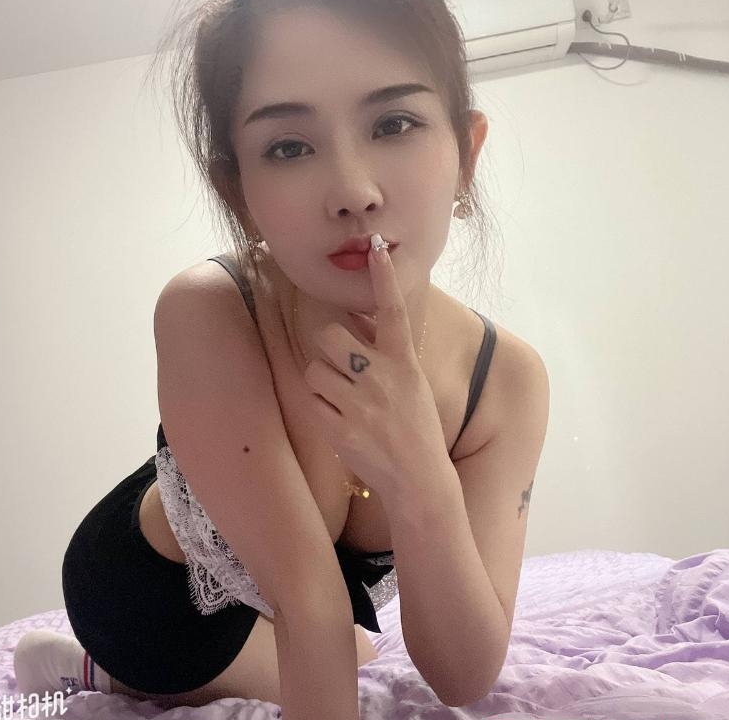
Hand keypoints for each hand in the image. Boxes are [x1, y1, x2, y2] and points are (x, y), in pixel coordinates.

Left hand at [302, 234, 446, 498]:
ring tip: (341, 399)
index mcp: (404, 362)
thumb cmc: (415, 426)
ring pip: (313, 370)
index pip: (393, 311)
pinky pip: (311, 401)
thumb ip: (385, 351)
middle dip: (327, 348)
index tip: (376, 249)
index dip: (383, 278)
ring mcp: (360, 404)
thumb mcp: (411, 383)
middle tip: (340, 367)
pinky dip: (318, 407)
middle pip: (328, 337)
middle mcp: (381, 377)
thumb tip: (357, 317)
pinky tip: (338, 419)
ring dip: (321, 381)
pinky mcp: (340, 429)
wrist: (418, 478)